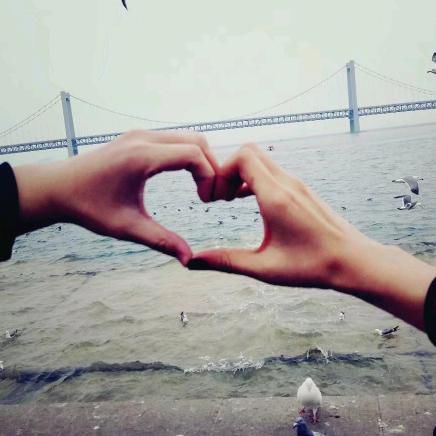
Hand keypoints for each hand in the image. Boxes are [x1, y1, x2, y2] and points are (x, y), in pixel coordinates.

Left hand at [13, 130, 217, 264]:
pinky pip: (174, 141)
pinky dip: (188, 156)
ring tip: (201, 188)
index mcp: (141, 157)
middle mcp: (143, 139)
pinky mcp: (138, 138)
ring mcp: (140, 135)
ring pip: (187, 138)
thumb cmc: (88, 206)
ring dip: (201, 161)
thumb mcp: (126, 227)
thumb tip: (188, 259)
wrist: (58, 188)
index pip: (193, 154)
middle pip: (196, 141)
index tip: (206, 201)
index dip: (209, 177)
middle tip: (210, 195)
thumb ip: (160, 241)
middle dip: (211, 167)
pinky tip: (186, 178)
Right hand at [189, 144, 435, 328]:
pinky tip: (250, 203)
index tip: (214, 198)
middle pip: (250, 152)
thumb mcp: (264, 267)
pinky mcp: (302, 190)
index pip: (243, 157)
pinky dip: (255, 180)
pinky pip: (272, 172)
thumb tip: (193, 262)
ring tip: (230, 201)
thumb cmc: (312, 266)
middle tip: (219, 197)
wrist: (354, 262)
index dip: (221, 172)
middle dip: (228, 170)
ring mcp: (297, 184)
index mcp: (276, 197)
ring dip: (241, 175)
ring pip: (262, 161)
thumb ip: (226, 261)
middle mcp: (287, 183)